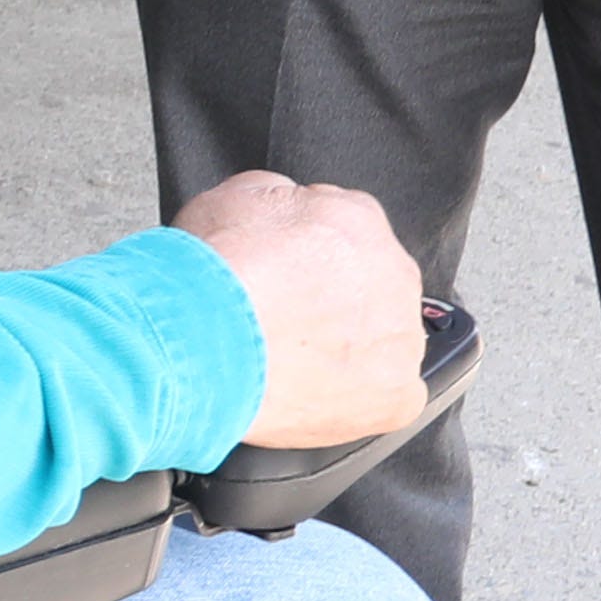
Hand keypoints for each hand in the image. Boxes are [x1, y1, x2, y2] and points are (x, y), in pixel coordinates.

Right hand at [175, 169, 425, 445]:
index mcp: (358, 222)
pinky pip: (386, 399)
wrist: (201, 340)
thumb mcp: (231, 198)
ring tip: (287, 365)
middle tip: (281, 324)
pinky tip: (309, 395)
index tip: (282, 281)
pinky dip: (352, 401)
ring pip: (380, 345)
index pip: (345, 237)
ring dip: (345, 353)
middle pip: (369, 291)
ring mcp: (399, 339)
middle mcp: (393, 274)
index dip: (306, 263)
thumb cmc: (212, 276)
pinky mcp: (396, 396)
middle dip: (330, 307)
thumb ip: (277, 199)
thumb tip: (284, 208)